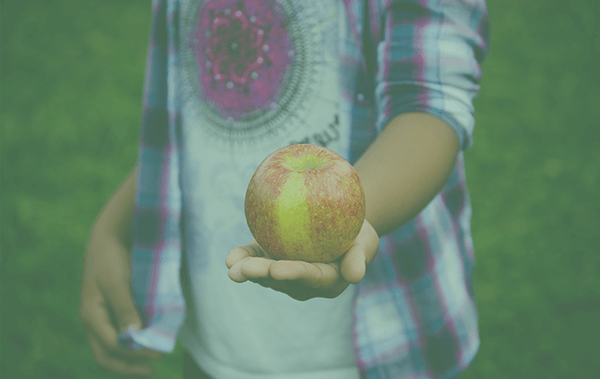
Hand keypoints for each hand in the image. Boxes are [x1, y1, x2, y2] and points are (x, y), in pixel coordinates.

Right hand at [79, 232, 161, 377]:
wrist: (110, 237)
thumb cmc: (111, 258)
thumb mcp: (117, 282)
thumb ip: (125, 309)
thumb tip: (132, 337)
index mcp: (91, 316)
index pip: (112, 346)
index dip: (135, 354)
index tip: (159, 353)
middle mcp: (95, 321)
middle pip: (106, 355)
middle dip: (128, 366)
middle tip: (152, 369)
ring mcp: (103, 317)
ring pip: (112, 347)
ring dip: (131, 357)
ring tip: (153, 357)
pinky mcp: (113, 311)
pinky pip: (119, 334)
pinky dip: (133, 342)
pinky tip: (149, 340)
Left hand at [225, 219, 379, 300]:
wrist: (341, 221)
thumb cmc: (358, 232)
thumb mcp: (367, 241)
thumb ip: (360, 257)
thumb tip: (355, 276)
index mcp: (327, 281)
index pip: (309, 277)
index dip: (293, 274)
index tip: (277, 270)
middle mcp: (303, 282)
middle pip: (281, 279)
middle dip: (261, 275)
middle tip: (243, 270)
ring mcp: (285, 272)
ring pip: (264, 273)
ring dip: (247, 269)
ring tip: (231, 266)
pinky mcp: (272, 258)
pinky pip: (255, 258)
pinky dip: (242, 257)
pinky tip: (230, 258)